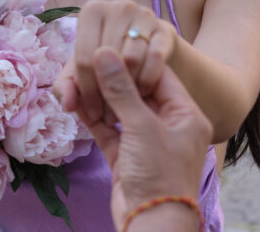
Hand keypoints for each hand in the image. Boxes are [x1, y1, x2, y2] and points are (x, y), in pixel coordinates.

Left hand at [54, 0, 176, 122]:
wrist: (148, 49)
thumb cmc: (108, 60)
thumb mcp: (83, 70)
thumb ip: (67, 87)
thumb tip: (68, 104)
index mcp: (92, 11)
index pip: (84, 58)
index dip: (87, 92)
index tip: (92, 115)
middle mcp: (118, 7)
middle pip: (108, 60)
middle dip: (107, 94)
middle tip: (110, 116)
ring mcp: (144, 15)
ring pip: (131, 60)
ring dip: (129, 90)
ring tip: (125, 105)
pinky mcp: (166, 29)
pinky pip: (155, 60)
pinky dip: (148, 81)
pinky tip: (143, 94)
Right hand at [80, 47, 211, 228]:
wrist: (152, 223)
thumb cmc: (160, 174)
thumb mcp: (142, 126)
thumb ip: (121, 89)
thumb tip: (103, 52)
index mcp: (185, 114)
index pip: (158, 75)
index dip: (133, 60)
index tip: (109, 45)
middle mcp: (167, 125)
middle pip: (136, 92)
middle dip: (111, 79)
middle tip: (88, 61)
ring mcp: (145, 142)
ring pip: (118, 110)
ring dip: (98, 98)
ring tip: (77, 80)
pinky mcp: (125, 157)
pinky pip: (107, 130)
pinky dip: (92, 117)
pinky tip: (74, 102)